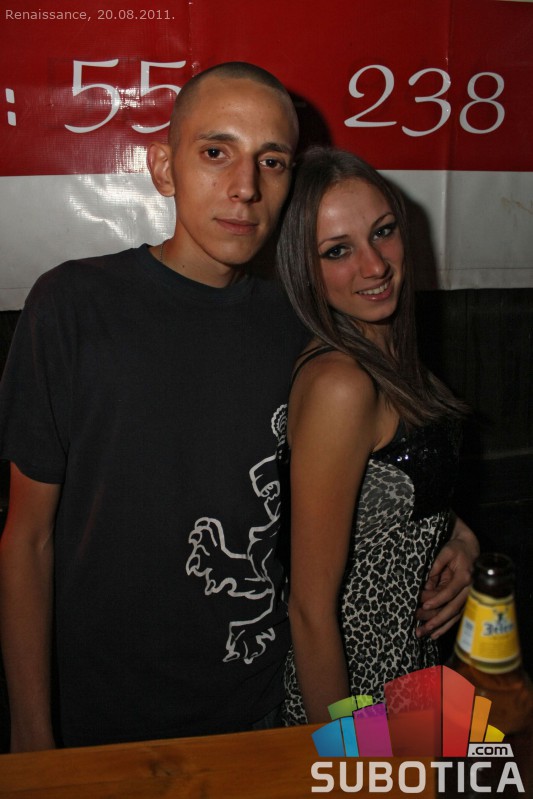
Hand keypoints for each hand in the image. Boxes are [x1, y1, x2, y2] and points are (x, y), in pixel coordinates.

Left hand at [415, 515, 478, 639]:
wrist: (470, 547)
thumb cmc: (456, 548)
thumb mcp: (445, 552)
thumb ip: (435, 568)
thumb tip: (426, 587)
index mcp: (465, 577)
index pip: (449, 591)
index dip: (437, 599)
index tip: (424, 605)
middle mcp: (470, 589)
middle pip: (453, 608)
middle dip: (437, 619)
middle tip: (422, 627)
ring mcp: (469, 597)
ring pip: (455, 615)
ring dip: (440, 626)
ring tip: (424, 634)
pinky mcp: (466, 601)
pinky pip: (456, 615)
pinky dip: (446, 625)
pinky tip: (435, 634)